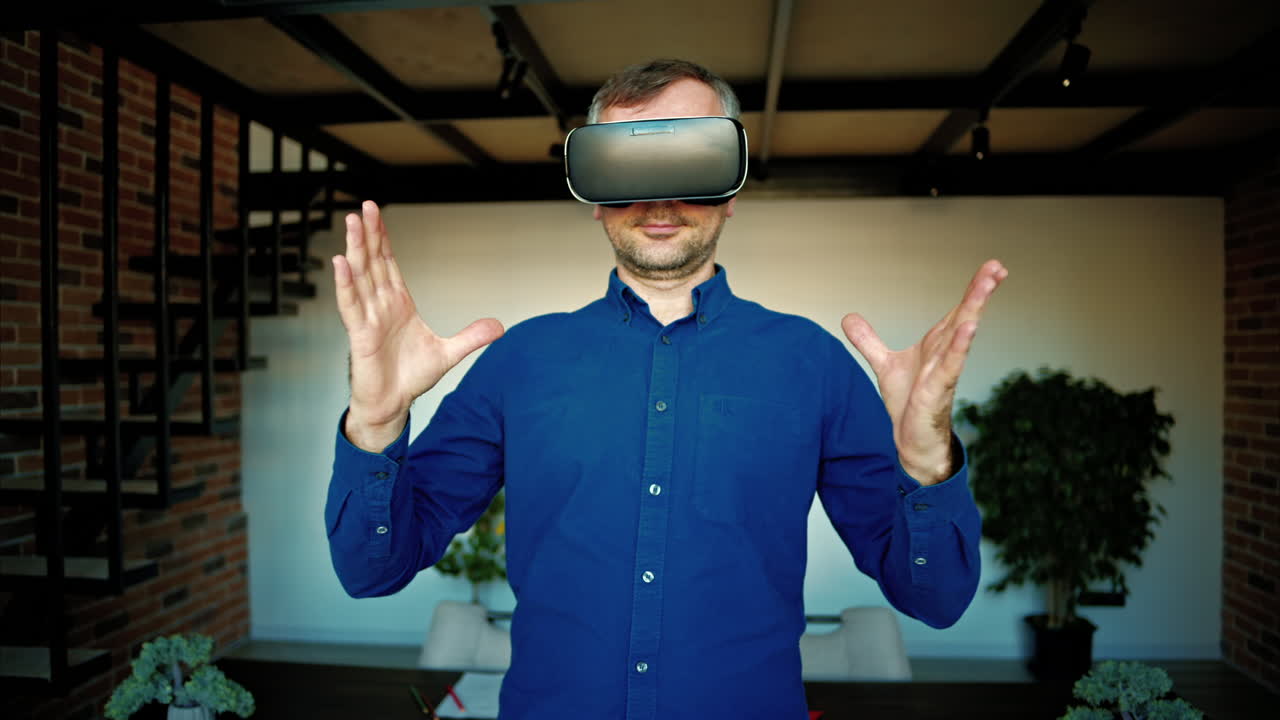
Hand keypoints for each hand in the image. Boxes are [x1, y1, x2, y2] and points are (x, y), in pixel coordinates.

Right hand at [333, 201, 503, 450]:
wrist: (392, 405)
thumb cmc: (410, 378)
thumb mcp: (449, 354)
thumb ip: (471, 337)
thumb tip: (499, 326)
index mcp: (398, 304)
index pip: (389, 264)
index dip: (384, 239)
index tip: (377, 214)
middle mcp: (380, 306)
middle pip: (373, 262)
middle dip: (369, 234)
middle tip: (365, 206)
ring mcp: (368, 318)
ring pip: (360, 277)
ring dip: (355, 249)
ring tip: (351, 223)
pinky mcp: (360, 335)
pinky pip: (351, 306)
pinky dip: (345, 284)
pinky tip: (341, 263)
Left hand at [842, 260, 1007, 484]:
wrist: (912, 440)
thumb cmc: (909, 403)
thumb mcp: (884, 365)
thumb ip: (869, 341)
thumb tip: (848, 317)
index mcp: (937, 344)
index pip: (957, 310)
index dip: (974, 288)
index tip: (993, 266)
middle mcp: (945, 353)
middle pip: (965, 315)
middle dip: (980, 290)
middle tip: (998, 266)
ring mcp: (944, 371)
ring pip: (962, 334)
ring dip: (975, 309)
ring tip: (988, 284)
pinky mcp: (938, 390)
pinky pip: (951, 364)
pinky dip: (960, 345)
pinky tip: (971, 326)